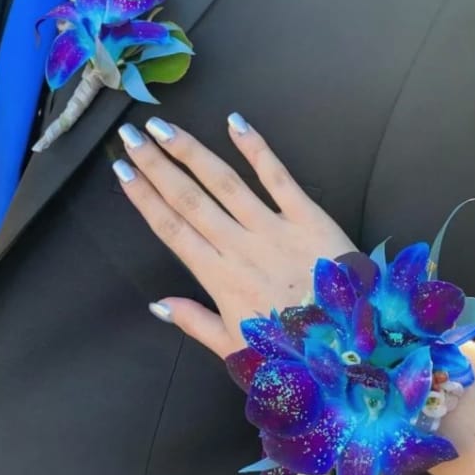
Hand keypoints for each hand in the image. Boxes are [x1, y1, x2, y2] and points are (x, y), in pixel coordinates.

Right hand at [114, 113, 354, 357]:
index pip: (171, 229)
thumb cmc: (291, 352)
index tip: (122, 171)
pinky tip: (234, 123)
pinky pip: (278, 178)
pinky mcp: (307, 217)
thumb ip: (195, 323)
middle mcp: (239, 247)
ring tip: (165, 127)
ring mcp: (273, 229)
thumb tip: (156, 304)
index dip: (143, 198)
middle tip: (131, 135)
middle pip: (189, 199)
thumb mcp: (236, 349)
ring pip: (224, 183)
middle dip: (156, 165)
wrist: (351, 347)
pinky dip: (256, 150)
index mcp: (219, 279)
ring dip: (191, 152)